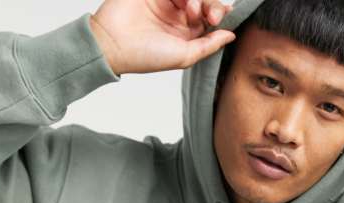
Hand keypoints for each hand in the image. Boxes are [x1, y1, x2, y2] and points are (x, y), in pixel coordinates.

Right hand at [90, 0, 234, 75]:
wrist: (113, 42)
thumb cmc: (145, 56)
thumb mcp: (185, 56)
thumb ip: (209, 45)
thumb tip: (231, 36)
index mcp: (187, 35)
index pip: (211, 20)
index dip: (219, 16)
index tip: (217, 20)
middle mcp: (178, 16)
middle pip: (206, 2)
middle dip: (211, 6)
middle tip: (206, 16)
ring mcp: (166, 1)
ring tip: (187, 8)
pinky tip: (177, 0)